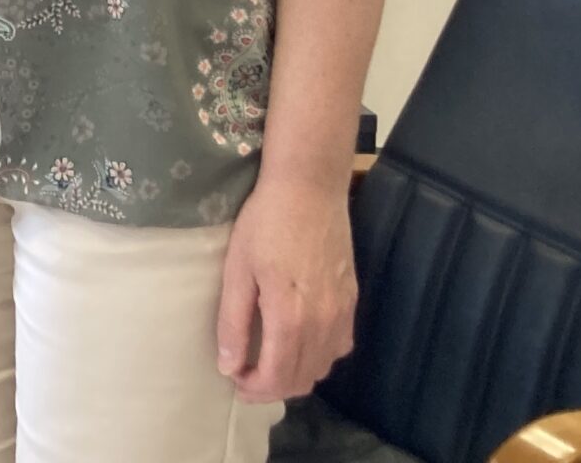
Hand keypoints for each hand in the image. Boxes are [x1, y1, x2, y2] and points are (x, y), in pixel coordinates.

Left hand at [217, 173, 356, 404]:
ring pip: (322, 368)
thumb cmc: (265, 224)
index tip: (234, 381)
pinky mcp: (352, 301)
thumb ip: (233, 322)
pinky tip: (297, 341)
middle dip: (271, 387)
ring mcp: (343, 314)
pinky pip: (338, 348)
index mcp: (290, 318)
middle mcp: (323, 324)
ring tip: (266, 360)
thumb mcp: (237, 270)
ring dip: (295, 374)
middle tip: (245, 374)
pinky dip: (317, 357)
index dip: (254, 389)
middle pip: (301, 379)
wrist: (309, 189)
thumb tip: (229, 366)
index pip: (277, 378)